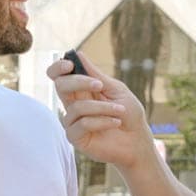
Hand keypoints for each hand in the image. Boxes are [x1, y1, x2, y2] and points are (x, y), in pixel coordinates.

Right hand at [46, 52, 154, 169]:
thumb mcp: (116, 90)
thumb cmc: (129, 114)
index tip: (69, 64)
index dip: (58, 68)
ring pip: (76, 107)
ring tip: (119, 111)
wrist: (137, 140)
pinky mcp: (75, 137)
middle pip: (60, 86)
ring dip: (101, 107)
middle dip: (79, 82)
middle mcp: (73, 104)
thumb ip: (96, 75)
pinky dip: (101, 121)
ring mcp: (73, 121)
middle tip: (99, 85)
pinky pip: (82, 124)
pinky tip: (115, 122)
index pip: (59, 76)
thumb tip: (79, 55)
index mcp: (81, 90)